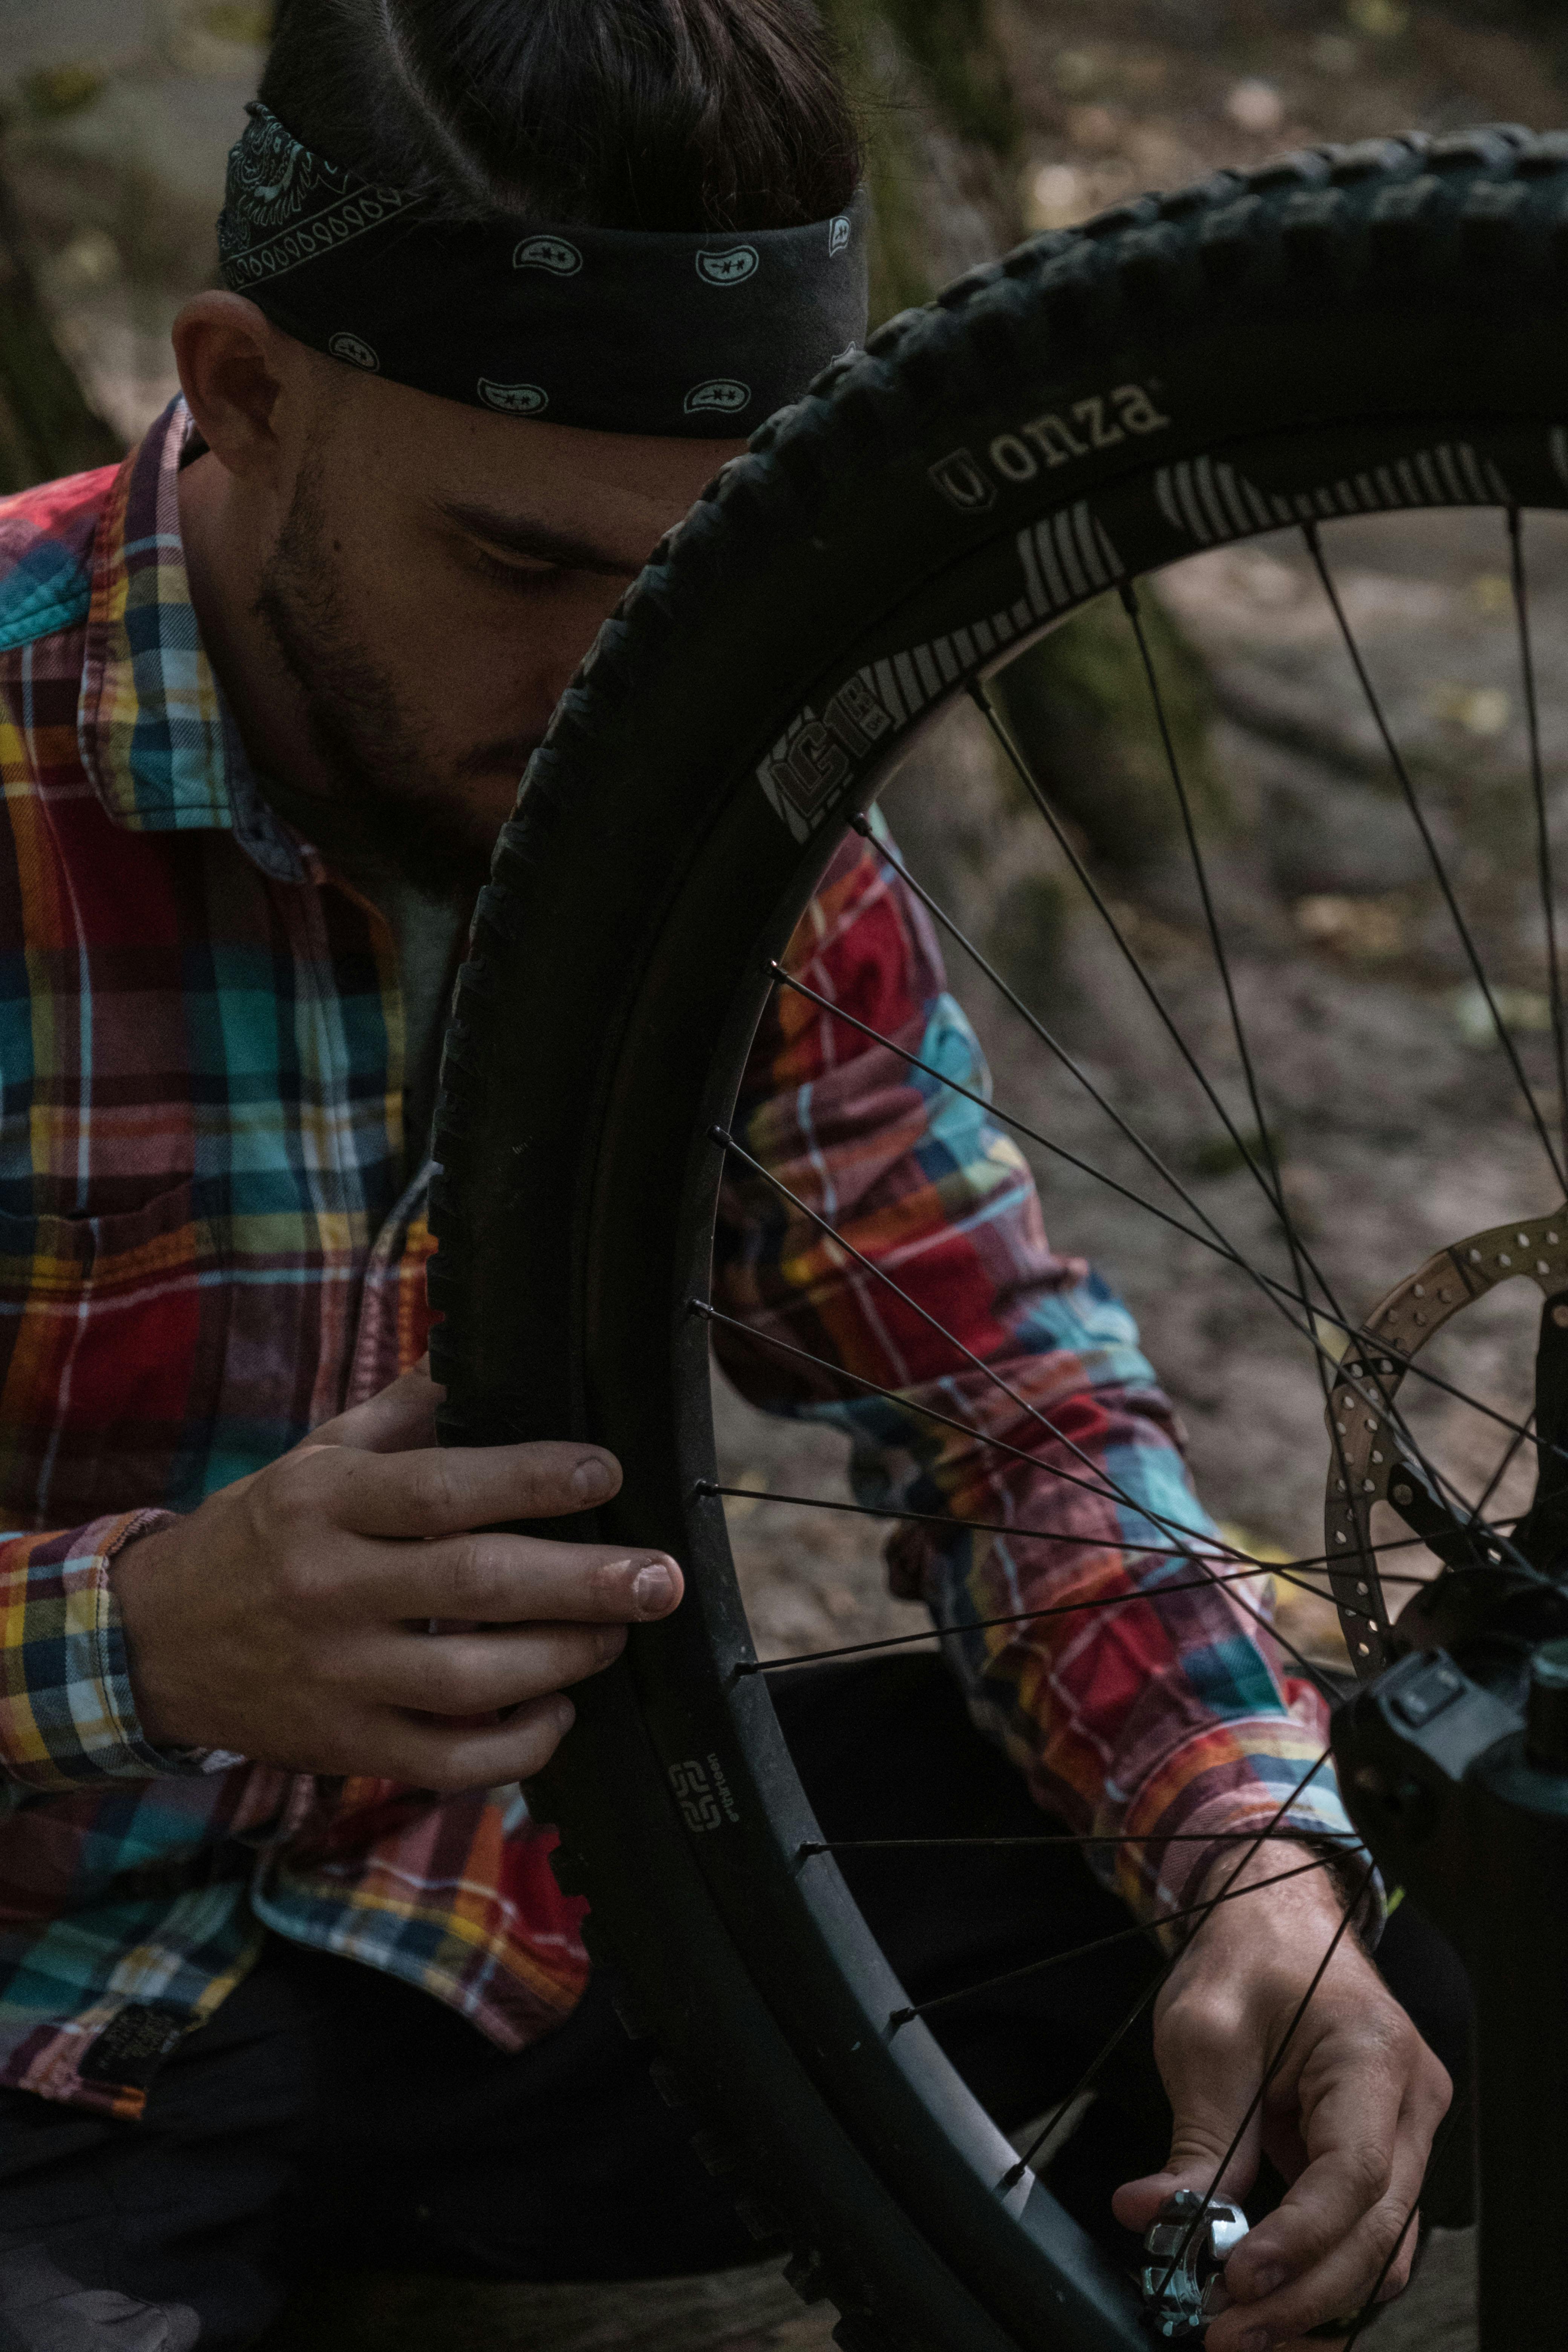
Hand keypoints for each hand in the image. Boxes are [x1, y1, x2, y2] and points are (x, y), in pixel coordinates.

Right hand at [112, 1360, 681, 1787]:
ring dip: (565, 1657)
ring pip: (472, 1677)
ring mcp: (335, 1676)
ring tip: (620, 1632)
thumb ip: (402, 1411)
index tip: (605, 1474)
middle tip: (659, 1577)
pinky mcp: (342, 1746)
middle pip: (476, 1583)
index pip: (443, 1488)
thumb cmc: (259, 1535)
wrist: (151, 1644)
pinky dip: (518, 1745)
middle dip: (585, 1581)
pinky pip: (447, 1759)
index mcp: (323, 1503)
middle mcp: (328, 1588)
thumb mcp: (314, 1456)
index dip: (534, 1479)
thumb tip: (481, 1356)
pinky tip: (559, 1711)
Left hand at [1112, 1847, 1450, 2349]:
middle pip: (1377, 2230)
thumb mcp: (1206, 2036)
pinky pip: (1364, 2231)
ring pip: (1380, 2247)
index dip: (1300, 2241)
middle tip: (1228, 2332)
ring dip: (1315, 2300)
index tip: (1238, 2280)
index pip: (1355, 2175)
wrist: (1277, 1916)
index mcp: (1375, 2057)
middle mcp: (1411, 2102)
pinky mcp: (1380, 2151)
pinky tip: (1270, 2301)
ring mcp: (1405, 2131)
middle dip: (1303, 2295)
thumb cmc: (1248, 1957)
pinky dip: (1320, 2273)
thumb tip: (1154, 2218)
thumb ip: (1197, 2137)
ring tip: (1242, 2331)